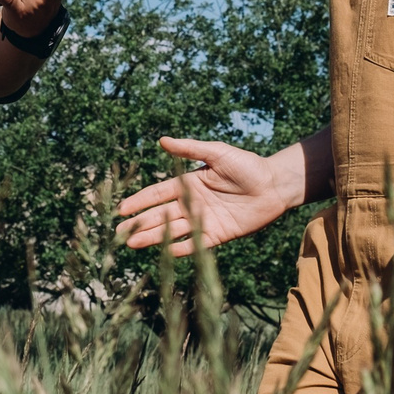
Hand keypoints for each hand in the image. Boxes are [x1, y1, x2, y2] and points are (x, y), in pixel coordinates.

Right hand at [116, 137, 304, 254]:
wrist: (274, 184)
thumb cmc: (247, 165)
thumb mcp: (217, 152)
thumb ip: (189, 149)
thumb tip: (162, 140)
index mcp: (188, 183)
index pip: (158, 194)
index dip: (140, 201)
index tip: (121, 209)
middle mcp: (192, 204)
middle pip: (161, 216)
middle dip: (139, 224)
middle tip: (118, 234)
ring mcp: (204, 220)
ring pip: (173, 231)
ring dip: (153, 238)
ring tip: (132, 244)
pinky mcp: (218, 235)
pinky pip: (196, 243)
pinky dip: (180, 248)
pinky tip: (164, 253)